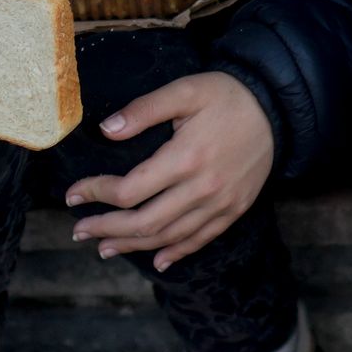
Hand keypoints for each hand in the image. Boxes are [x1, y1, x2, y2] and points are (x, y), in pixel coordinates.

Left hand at [66, 73, 274, 270]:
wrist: (278, 108)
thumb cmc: (227, 96)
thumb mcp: (185, 91)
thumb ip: (144, 110)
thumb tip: (106, 130)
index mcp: (184, 158)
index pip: (129, 190)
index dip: (96, 194)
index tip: (73, 195)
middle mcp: (201, 188)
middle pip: (144, 222)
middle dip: (106, 229)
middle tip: (79, 231)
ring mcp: (220, 204)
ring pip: (169, 236)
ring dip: (132, 246)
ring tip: (104, 248)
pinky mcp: (234, 210)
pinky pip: (201, 239)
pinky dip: (176, 253)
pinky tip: (157, 260)